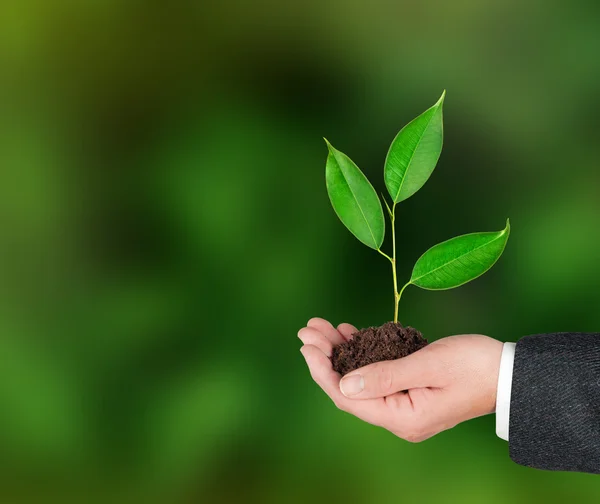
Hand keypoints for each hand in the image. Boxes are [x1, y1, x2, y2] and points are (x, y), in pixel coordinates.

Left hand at [298, 318, 502, 441]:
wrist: (510, 373)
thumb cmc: (474, 365)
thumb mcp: (428, 365)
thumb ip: (384, 376)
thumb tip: (342, 384)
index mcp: (402, 417)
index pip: (347, 396)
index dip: (322, 370)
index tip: (306, 344)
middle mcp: (399, 416)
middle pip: (349, 387)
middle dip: (326, 356)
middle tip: (308, 329)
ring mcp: (404, 405)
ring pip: (360, 378)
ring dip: (340, 352)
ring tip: (322, 327)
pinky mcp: (410, 391)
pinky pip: (377, 374)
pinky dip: (361, 353)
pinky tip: (349, 334)